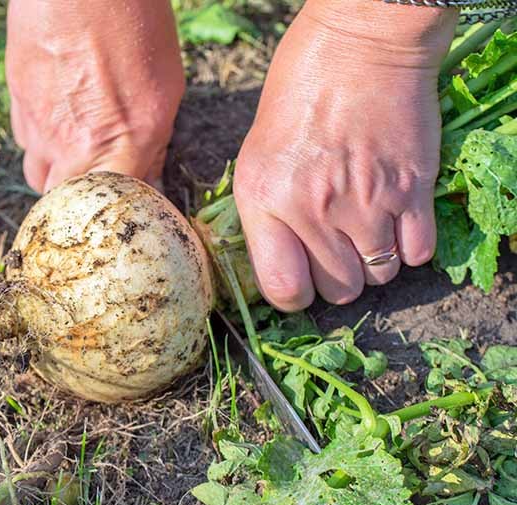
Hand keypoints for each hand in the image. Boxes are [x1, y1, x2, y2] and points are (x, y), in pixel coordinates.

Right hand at [6, 0, 184, 192]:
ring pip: (39, 175)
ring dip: (57, 172)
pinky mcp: (17, 103)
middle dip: (79, 201)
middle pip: (64, 204)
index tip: (125, 208)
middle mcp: (76, 146)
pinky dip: (41, 140)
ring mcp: (41, 127)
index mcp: (123, 145)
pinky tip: (58, 115)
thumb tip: (149, 175)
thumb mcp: (166, 85)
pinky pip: (26, 141)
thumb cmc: (133, 21)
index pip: (112, 210)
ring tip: (76, 149)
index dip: (117, 212)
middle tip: (96, 183)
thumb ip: (154, 142)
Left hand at [233, 0, 456, 310]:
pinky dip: (407, 246)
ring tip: (365, 226)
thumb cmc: (301, 86)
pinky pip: (416, 254)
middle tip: (335, 248)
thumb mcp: (256, 148)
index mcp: (264, 197)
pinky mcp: (412, 190)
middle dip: (336, 276)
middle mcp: (313, 209)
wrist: (361, 41)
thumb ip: (266, 208)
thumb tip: (279, 254)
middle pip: (337, 290)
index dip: (293, 293)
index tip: (300, 279)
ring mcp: (367, 203)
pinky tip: (396, 218)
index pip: (282, 289)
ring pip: (377, 277)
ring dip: (372, 261)